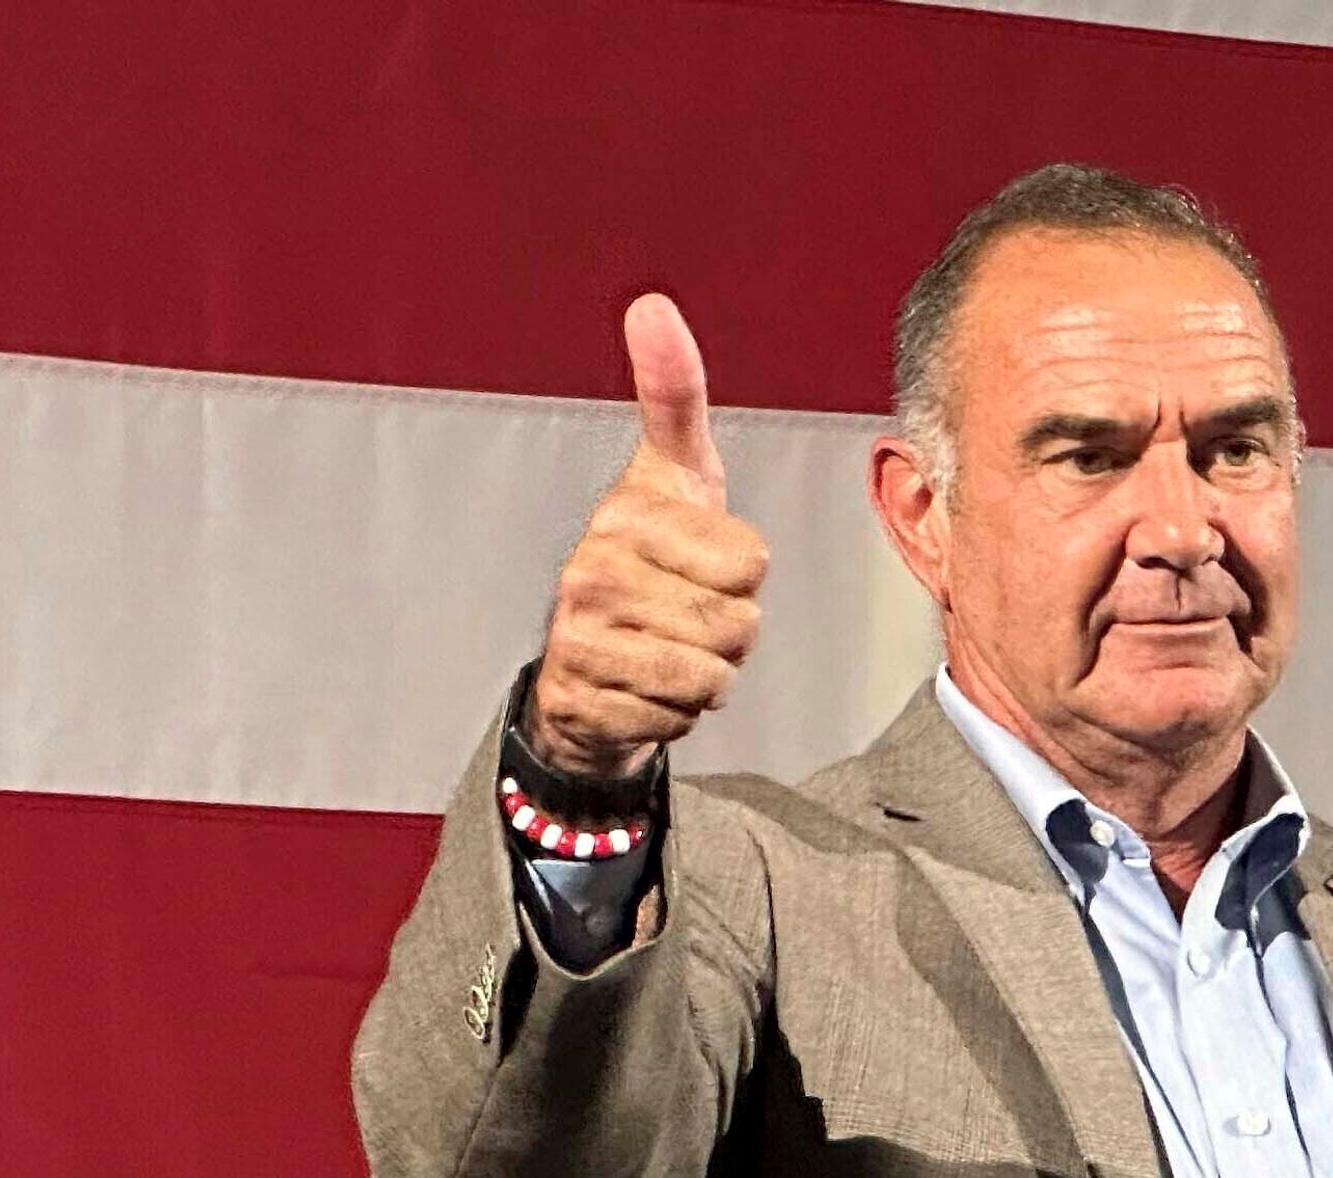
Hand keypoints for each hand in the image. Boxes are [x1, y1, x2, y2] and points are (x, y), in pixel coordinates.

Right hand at [527, 294, 770, 780]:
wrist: (585, 664)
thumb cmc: (648, 561)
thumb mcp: (674, 474)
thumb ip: (674, 395)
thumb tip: (652, 305)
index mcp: (628, 514)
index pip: (750, 560)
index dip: (744, 573)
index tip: (704, 561)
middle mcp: (594, 569)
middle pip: (738, 623)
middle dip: (732, 633)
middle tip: (689, 615)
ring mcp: (582, 636)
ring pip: (712, 674)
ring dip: (708, 675)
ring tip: (667, 648)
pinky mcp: (584, 698)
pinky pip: (678, 717)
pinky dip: (675, 713)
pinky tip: (643, 687)